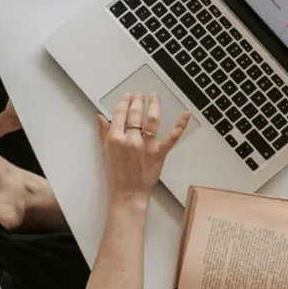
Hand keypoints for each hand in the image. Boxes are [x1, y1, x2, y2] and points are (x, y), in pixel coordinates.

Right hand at [97, 93, 189, 207]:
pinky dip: (180, 125)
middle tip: (140, 94)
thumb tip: (101, 116)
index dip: (124, 102)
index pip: (120, 113)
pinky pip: (172, 137)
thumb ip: (103, 133)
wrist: (127, 194)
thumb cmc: (115, 175)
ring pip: (152, 120)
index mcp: (115, 138)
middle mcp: (131, 140)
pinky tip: (186, 114)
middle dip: (138, 101)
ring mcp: (146, 146)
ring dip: (154, 104)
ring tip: (154, 96)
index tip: (127, 96)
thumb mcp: (105, 153)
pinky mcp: (159, 153)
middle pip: (135, 114)